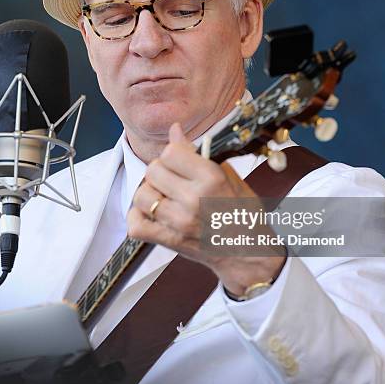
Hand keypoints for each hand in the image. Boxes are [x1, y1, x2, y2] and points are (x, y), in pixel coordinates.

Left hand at [127, 122, 285, 296]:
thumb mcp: (229, 177)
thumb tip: (174, 130)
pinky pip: (136, 225)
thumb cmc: (243, 214)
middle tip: (173, 179)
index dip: (174, 153)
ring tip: (164, 196)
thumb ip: (199, 153)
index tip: (181, 160)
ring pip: (141, 195)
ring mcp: (179, 223)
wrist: (248, 253)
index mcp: (211, 180)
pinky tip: (152, 213)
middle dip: (161, 170)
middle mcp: (193, 200)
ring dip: (150, 193)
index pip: (171, 152)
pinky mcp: (169, 241)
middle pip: (153, 171)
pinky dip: (139, 217)